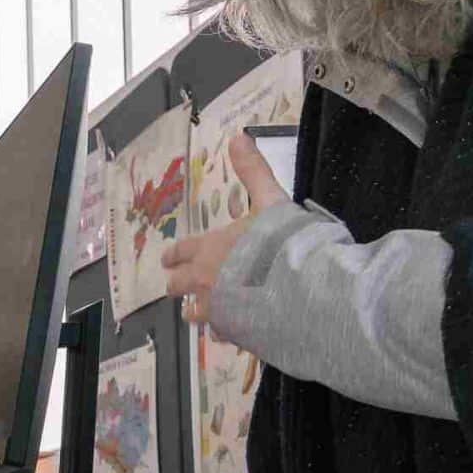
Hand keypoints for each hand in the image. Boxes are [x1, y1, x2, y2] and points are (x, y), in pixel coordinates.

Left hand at [162, 130, 288, 335]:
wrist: (305, 289)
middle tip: (175, 288)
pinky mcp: (237, 334)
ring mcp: (219, 313)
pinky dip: (225, 332)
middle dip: (177, 286)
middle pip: (178, 288)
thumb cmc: (285, 241)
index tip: (167, 260)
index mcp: (209, 250)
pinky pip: (222, 336)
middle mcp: (206, 283)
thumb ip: (253, 171)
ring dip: (195, 312)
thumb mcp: (271, 198)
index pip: (181, 252)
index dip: (174, 255)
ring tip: (198, 313)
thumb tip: (238, 135)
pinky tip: (233, 332)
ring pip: (195, 316)